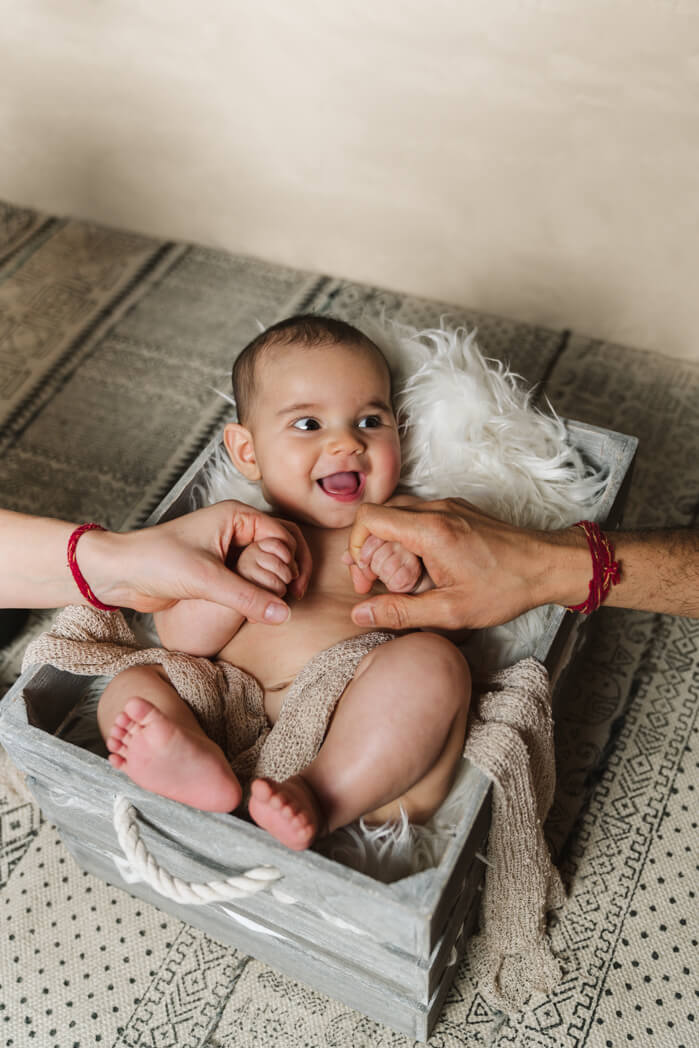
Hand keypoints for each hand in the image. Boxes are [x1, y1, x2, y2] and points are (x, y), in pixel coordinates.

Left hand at [81, 501, 311, 621]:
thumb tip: (284, 615)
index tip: (293, 590)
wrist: (118, 573)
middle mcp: (236, 529)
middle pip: (280, 548)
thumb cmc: (155, 561)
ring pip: (267, 566)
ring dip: (275, 584)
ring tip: (277, 606)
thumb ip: (248, 598)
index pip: (283, 536)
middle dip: (289, 573)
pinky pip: (251, 579)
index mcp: (236, 516)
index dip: (293, 562)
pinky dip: (259, 592)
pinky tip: (260, 610)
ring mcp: (228, 549)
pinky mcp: (219, 570)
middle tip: (292, 598)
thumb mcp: (207, 580)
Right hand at [346, 499, 567, 630]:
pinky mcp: (458, 511)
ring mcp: (449, 507)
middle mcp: (436, 510)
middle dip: (371, 551)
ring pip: (399, 516)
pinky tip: (423, 569)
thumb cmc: (505, 588)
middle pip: (380, 517)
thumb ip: (400, 612)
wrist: (548, 566)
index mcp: (430, 530)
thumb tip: (361, 613)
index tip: (366, 575)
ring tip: (402, 580)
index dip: (356, 546)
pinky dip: (410, 540)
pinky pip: (420, 517)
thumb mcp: (450, 611)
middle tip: (376, 585)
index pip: (369, 517)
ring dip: (390, 546)